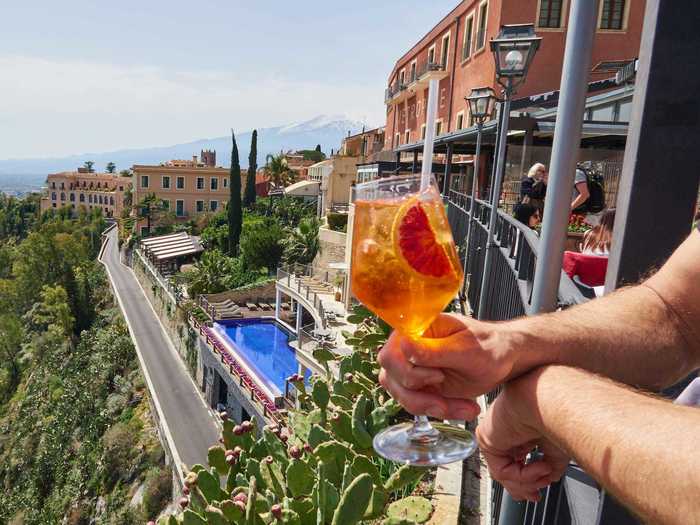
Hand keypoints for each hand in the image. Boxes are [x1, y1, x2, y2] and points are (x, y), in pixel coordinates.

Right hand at [378, 314, 514, 417]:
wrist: (503, 359)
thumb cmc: (489, 346)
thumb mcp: (465, 350)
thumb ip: (433, 350)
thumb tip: (403, 345)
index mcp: (416, 328)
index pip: (391, 354)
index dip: (408, 372)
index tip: (438, 376)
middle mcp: (409, 347)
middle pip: (391, 378)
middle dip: (420, 397)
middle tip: (446, 400)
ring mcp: (412, 367)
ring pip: (402, 395)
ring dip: (432, 407)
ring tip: (465, 408)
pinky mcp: (420, 385)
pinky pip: (417, 404)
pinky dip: (440, 411)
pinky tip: (464, 408)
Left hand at [476, 370, 568, 501]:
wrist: (553, 402)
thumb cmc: (559, 415)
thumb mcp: (556, 449)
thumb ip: (548, 467)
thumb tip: (546, 479)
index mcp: (521, 429)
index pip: (515, 459)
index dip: (527, 479)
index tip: (537, 492)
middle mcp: (506, 431)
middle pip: (506, 468)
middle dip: (522, 486)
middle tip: (534, 495)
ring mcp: (495, 434)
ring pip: (503, 472)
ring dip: (528, 481)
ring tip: (546, 475)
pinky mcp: (486, 439)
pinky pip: (502, 470)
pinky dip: (523, 475)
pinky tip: (541, 467)